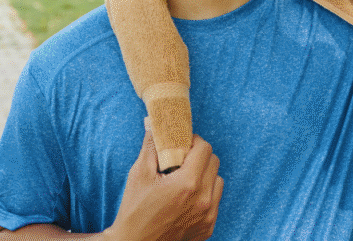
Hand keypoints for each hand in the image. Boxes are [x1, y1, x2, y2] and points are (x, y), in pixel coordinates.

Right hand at [107, 128, 223, 240]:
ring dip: (205, 175)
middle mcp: (203, 200)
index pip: (205, 148)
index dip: (193, 141)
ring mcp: (208, 216)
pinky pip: (215, 201)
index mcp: (188, 184)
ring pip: (218, 181)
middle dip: (199, 156)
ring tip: (185, 179)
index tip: (182, 144)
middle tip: (182, 159)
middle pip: (214, 162)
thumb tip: (154, 124)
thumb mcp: (139, 173)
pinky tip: (187, 197)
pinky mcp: (208, 227)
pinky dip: (205, 194)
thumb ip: (151, 146)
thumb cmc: (134, 210)